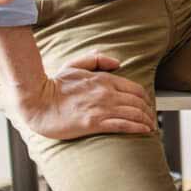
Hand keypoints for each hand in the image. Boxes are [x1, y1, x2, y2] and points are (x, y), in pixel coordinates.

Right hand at [3, 48, 157, 141]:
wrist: (38, 103)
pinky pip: (123, 125)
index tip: (147, 105)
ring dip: (146, 121)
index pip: (134, 88)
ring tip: (150, 127)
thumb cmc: (54, 85)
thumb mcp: (75, 64)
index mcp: (103, 79)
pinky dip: (137, 128)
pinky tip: (144, 131)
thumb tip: (117, 63)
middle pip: (138, 102)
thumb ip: (97, 59)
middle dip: (148, 111)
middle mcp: (106, 93)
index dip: (145, 98)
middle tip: (151, 118)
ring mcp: (101, 108)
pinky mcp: (94, 123)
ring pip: (134, 114)